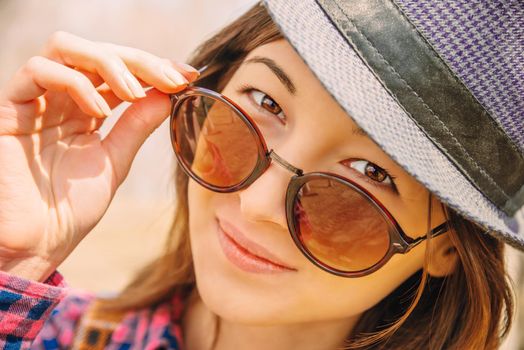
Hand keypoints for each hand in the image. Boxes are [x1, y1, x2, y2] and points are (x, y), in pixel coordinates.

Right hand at [0, 31, 197, 280]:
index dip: (153, 67)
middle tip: (171, 79)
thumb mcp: (114, 160)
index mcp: (85, 110)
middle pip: (99, 52)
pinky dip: (74, 82)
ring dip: (108, 63)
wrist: (35, 243)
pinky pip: (38, 71)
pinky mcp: (9, 108)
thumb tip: (167, 94)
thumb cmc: (70, 209)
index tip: (187, 76)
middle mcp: (60, 99)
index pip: (120, 71)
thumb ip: (136, 125)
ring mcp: (35, 100)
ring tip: (133, 93)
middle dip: (140, 61)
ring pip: (66, 48)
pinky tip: (98, 110)